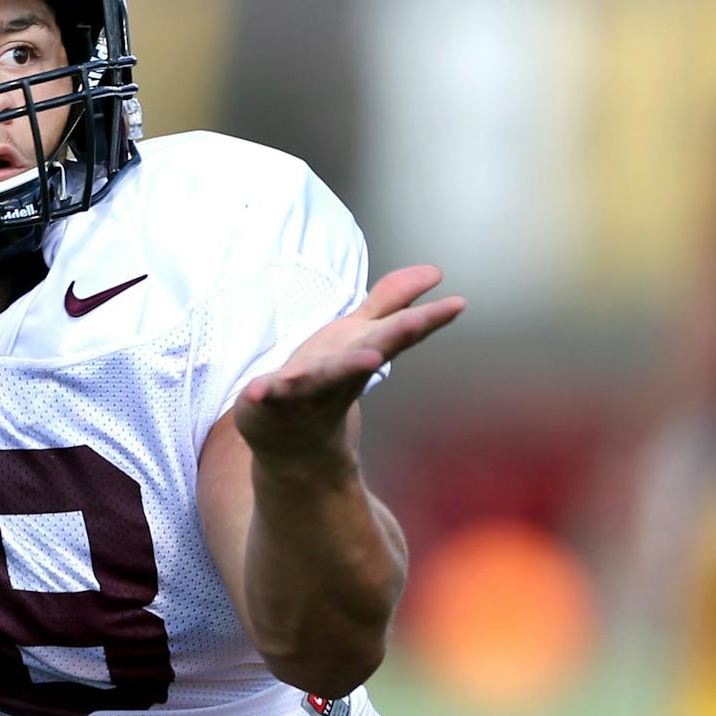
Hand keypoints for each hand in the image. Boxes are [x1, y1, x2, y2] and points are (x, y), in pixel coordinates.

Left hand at [235, 265, 464, 465]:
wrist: (291, 443)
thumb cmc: (326, 381)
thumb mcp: (359, 334)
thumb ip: (392, 301)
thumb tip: (435, 272)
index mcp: (360, 351)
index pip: (397, 333)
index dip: (427, 318)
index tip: (458, 303)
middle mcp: (339, 373)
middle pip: (368, 352)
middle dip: (390, 338)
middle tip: (414, 324)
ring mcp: (305, 390)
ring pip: (325, 377)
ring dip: (342, 368)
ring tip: (367, 359)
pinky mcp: (269, 402)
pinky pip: (267, 397)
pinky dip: (263, 394)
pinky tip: (257, 391)